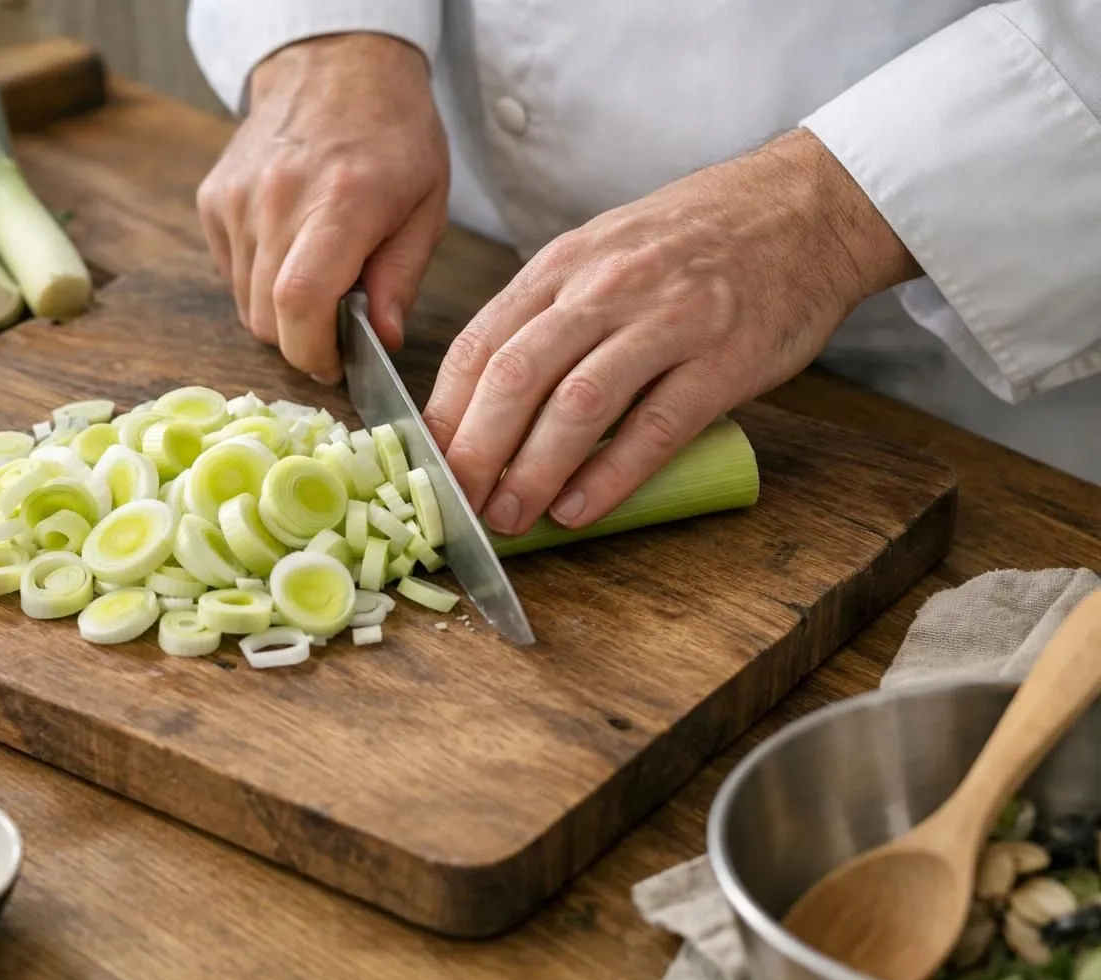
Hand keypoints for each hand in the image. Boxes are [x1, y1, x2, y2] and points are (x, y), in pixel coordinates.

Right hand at [196, 32, 449, 382]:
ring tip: (318, 278)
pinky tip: (290, 251)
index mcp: (341, 202)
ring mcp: (237, 198)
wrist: (337, 66)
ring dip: (281, 313)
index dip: (313, 352)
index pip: (301, 301)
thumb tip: (382, 342)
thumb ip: (401, 279)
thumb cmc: (394, 136)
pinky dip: (258, 282)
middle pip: (268, 316)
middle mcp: (278, 199)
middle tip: (336, 326)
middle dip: (302, 341)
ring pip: (246, 303)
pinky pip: (231, 273)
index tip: (336, 364)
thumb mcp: (426, 206)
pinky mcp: (213, 199)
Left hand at [423, 128, 920, 534]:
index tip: (424, 464)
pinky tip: (582, 509)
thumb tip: (486, 403)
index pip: (480, 342)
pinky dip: (612, 473)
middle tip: (457, 505)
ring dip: (534, 471)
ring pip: (578, 403)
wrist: (807, 207)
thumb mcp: (603, 254)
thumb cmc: (695, 241)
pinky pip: (656, 425)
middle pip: (516, 376)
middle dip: (475, 451)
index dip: (445, 411)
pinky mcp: (725, 358)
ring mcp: (668, 320)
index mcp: (564, 265)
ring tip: (510, 518)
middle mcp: (606, 288)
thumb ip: (548, 316)